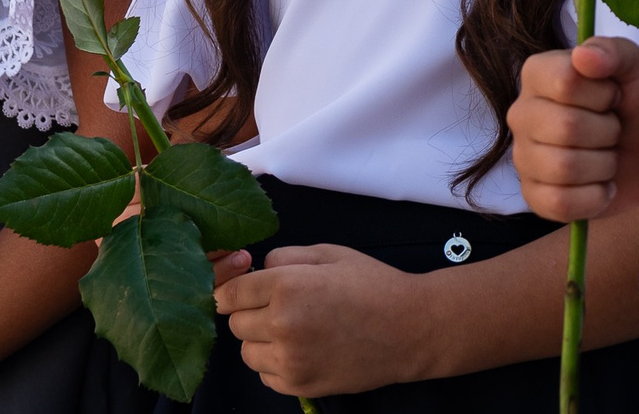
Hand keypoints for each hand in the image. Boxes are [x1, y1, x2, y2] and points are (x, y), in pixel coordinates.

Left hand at [218, 243, 440, 395]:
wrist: (409, 329)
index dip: (234, 291)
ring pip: (247, 352)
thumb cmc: (373, 285)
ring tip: (293, 330)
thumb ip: (286, 256)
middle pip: (235, 324)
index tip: (244, 292)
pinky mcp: (300, 385)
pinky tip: (303, 350)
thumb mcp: (330, 253)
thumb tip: (257, 270)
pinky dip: (276, 364)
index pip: (228, 294)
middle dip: (251, 313)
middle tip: (280, 307)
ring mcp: (290, 360)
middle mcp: (282, 325)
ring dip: (261, 341)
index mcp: (286, 286)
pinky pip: (266, 376)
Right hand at [507, 38, 638, 222]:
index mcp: (538, 74)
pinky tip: (603, 185)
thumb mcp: (634, 69)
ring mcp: (523, 157)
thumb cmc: (635, 105)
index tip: (613, 96)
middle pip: (566, 127)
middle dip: (607, 131)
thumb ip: (612, 51)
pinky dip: (594, 198)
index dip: (602, 94)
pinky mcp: (533, 196)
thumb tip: (583, 57)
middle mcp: (521, 113)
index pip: (565, 82)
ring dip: (603, 165)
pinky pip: (560, 203)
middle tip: (614, 129)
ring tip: (609, 156)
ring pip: (564, 167)